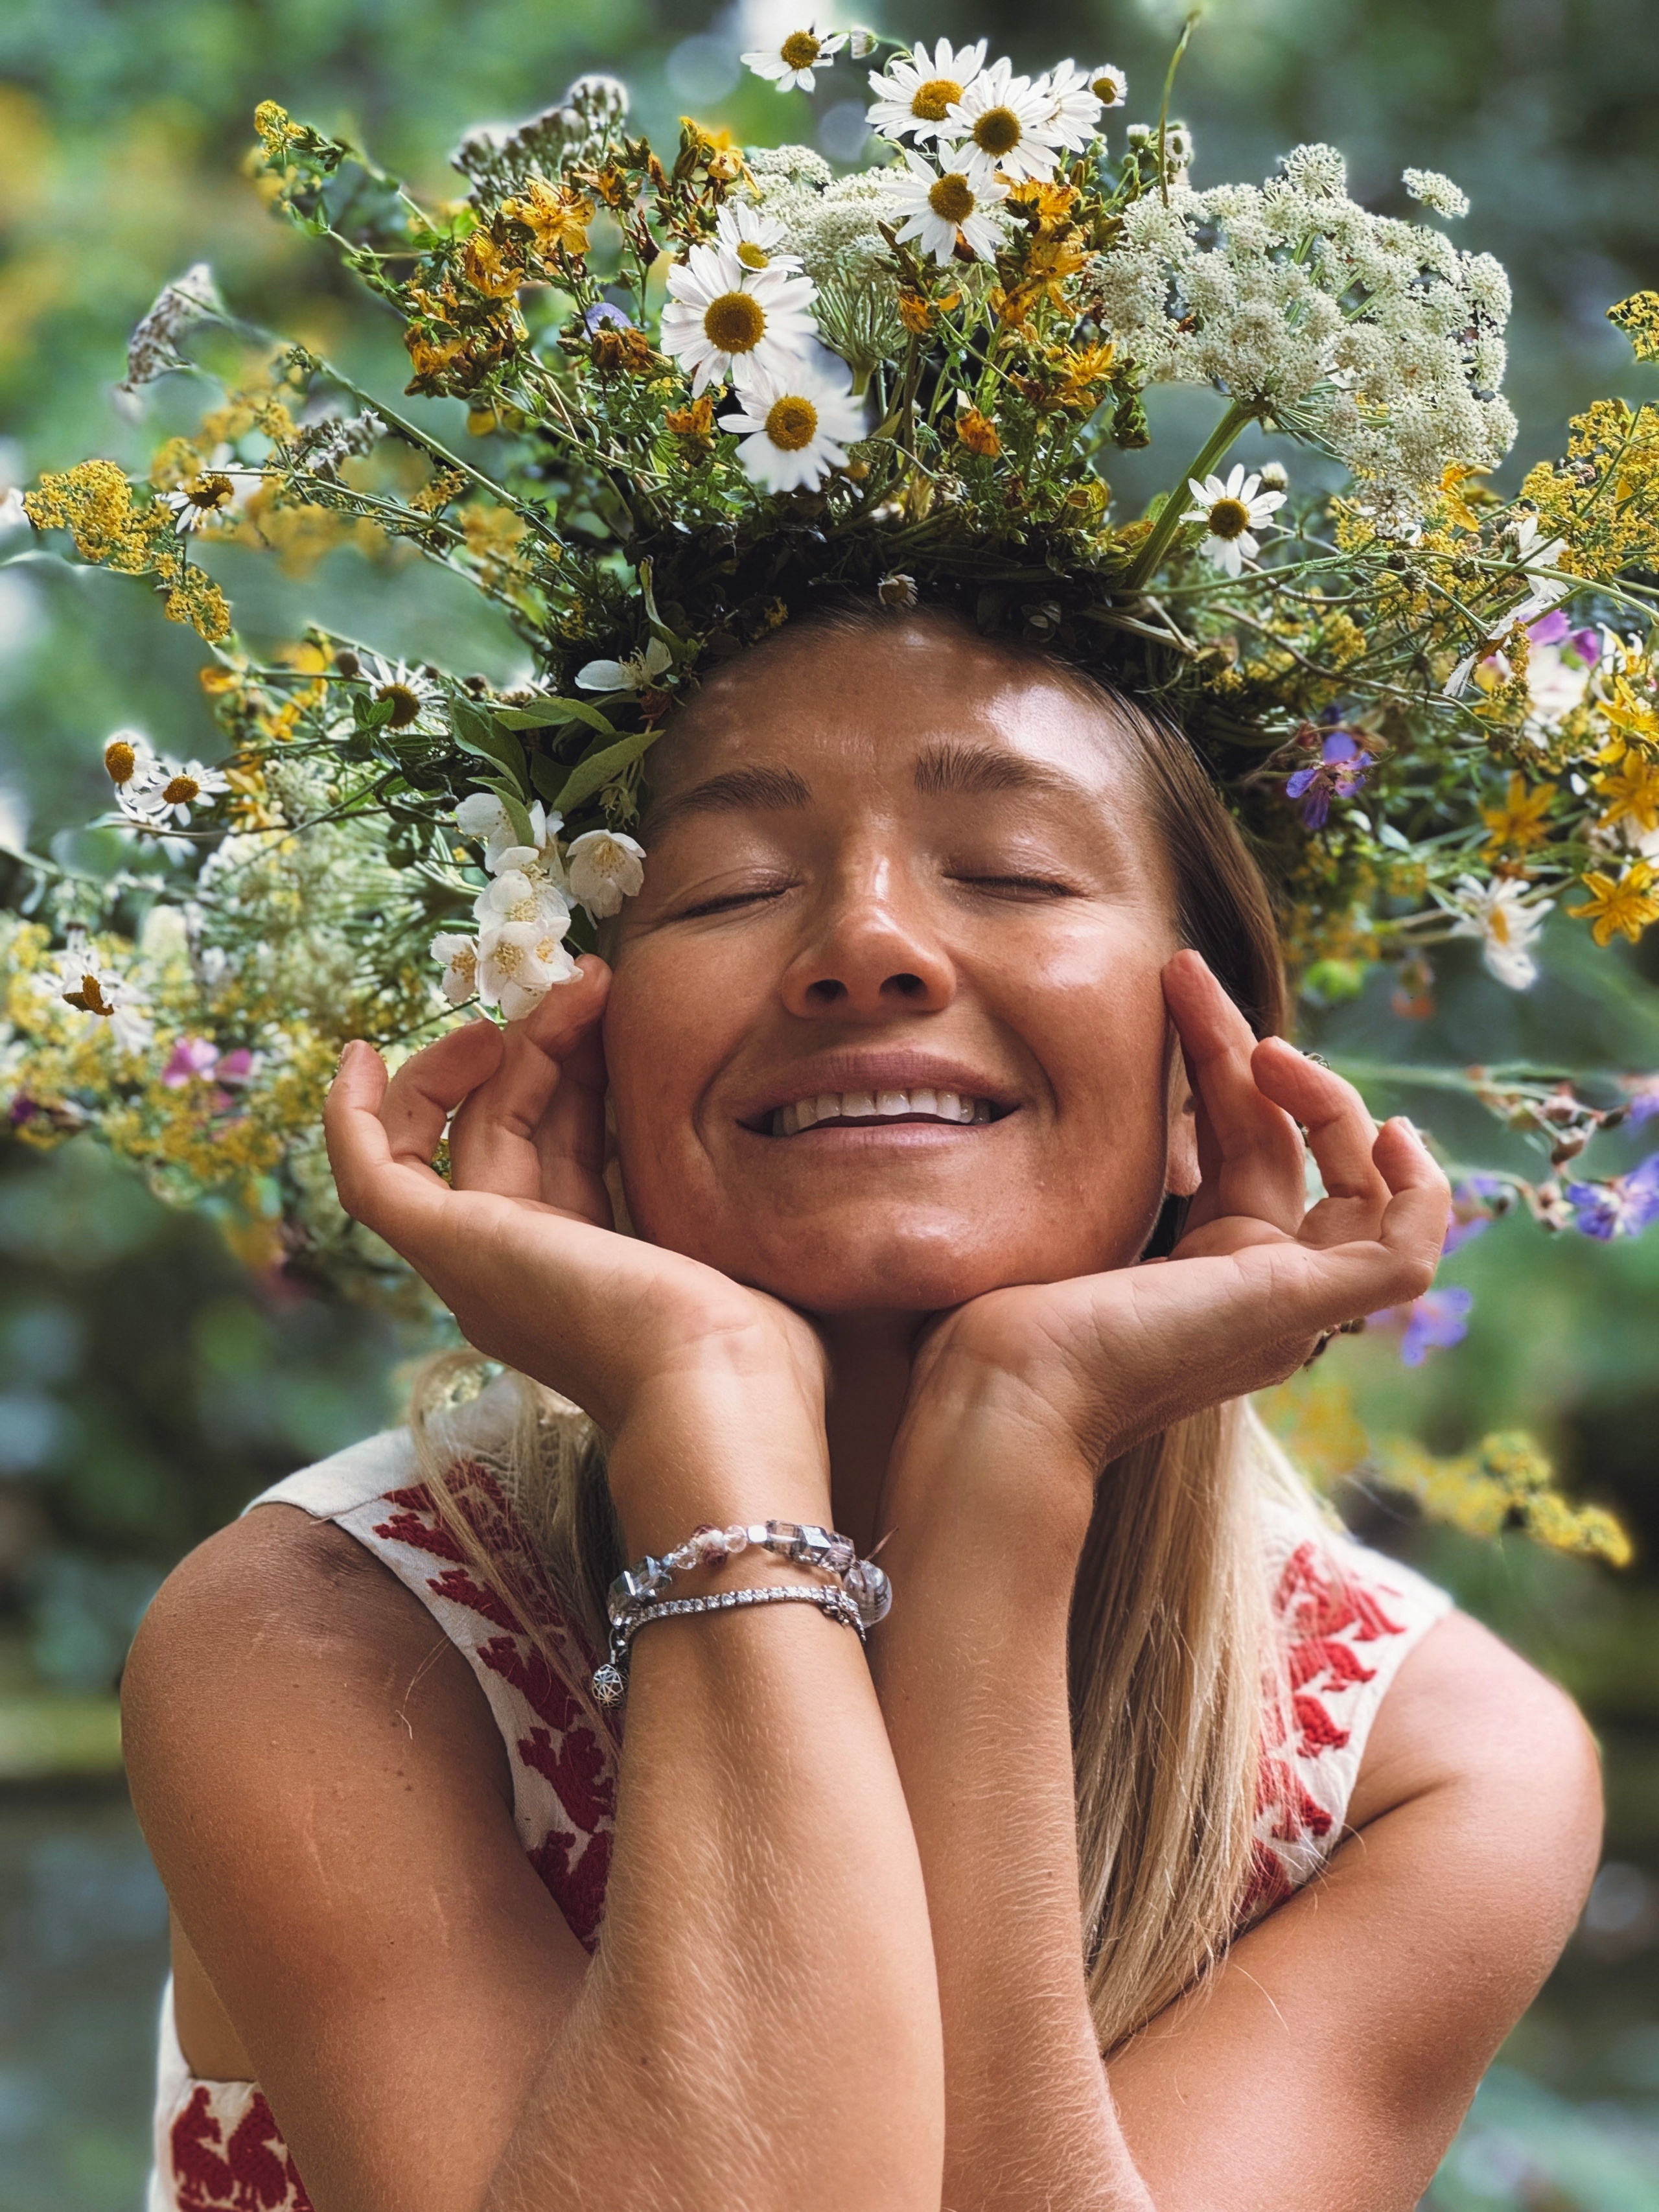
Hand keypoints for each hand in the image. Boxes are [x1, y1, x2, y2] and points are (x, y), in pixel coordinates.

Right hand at [324, 960, 830, 1519]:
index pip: (562, 1150)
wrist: (721, 1388)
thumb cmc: (756, 1341)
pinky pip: (372, 1176)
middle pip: (509, 1128)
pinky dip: (356, 1115)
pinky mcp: (448, 1247)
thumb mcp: (733, 1239)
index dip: (577, 1072)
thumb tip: (765, 1118)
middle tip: (595, 979)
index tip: (606, 1008)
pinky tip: (361, 1053)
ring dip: (505, 1046)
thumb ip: (718, 1185)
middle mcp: (517, 1273)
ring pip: (457, 1132)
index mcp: (585, 1279)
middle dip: (550, 1043)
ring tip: (568, 986)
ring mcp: (476, 1263)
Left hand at [883, 950, 1449, 1558]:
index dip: (1220, 1069)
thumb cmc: (1001, 1318)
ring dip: (1321, 1097)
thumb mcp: (1064, 1210)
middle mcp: (1250, 1295)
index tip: (1176, 996)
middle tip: (1182, 974)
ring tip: (1263, 1044)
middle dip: (1241, 1051)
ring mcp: (1282, 1307)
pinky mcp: (1303, 1309)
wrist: (1005, 1385)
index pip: (1239, 1149)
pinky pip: (1404, 1255)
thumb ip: (1102, 1163)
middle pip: (1281, 1147)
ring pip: (1347, 1185)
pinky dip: (1419, 1194)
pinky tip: (1393, 1131)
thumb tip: (1087, 1082)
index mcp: (1195, 1277)